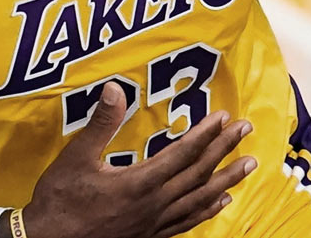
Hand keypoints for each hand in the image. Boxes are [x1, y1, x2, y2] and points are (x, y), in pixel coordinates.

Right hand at [20, 81, 255, 237]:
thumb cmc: (61, 200)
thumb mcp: (75, 156)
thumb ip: (100, 123)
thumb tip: (113, 88)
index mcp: (140, 182)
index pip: (183, 153)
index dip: (206, 134)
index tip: (224, 117)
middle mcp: (155, 204)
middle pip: (199, 173)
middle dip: (225, 149)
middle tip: (246, 130)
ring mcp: (155, 223)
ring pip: (200, 199)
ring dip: (227, 179)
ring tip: (249, 165)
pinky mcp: (151, 236)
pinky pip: (188, 222)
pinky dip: (208, 210)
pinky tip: (222, 202)